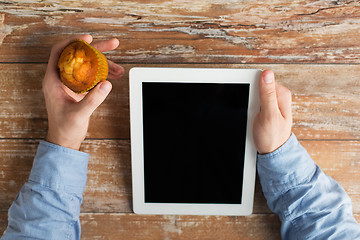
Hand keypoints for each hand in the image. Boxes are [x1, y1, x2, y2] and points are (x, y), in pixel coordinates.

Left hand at [43, 34, 123, 149]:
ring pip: (87, 66)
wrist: (64, 140)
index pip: (60, 52)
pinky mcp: (78, 90)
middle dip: (96, 50)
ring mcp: (70, 84)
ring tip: (119, 68)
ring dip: (103, 64)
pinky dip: (102, 75)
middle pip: (79, 56)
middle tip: (113, 45)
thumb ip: (93, 99)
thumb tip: (107, 84)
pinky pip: (91, 76)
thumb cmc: (64, 128)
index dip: (74, 42)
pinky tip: (113, 77)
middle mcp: (61, 79)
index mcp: (53, 80)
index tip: (88, 38)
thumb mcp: (79, 114)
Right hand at [253, 70, 291, 153]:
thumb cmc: (272, 137)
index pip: (263, 79)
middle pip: (257, 87)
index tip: (251, 100)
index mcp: (282, 94)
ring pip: (253, 95)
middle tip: (253, 111)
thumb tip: (267, 74)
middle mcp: (278, 96)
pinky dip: (249, 109)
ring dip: (249, 104)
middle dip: (250, 97)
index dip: (252, 87)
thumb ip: (267, 94)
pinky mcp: (265, 108)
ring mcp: (272, 102)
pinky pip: (253, 103)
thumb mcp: (269, 115)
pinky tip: (251, 117)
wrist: (271, 152)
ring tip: (253, 116)